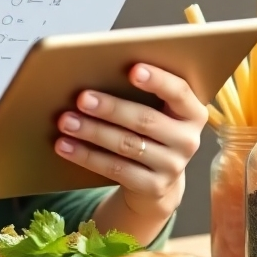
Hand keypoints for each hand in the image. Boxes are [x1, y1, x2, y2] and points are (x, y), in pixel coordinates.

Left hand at [53, 64, 206, 241]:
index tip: (133, 69)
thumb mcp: (155, 111)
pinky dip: (86, 156)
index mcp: (192, 112)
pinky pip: (116, 169)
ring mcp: (172, 166)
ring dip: (92, 131)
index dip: (158, 80)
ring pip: (126, 145)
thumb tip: (98, 69)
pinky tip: (65, 146)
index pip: (179, 92)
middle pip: (145, 120)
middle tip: (81, 98)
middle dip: (110, 108)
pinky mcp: (153, 187)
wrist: (156, 181)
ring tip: (65, 121)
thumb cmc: (148, 131)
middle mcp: (188, 140)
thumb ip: (140, 92)